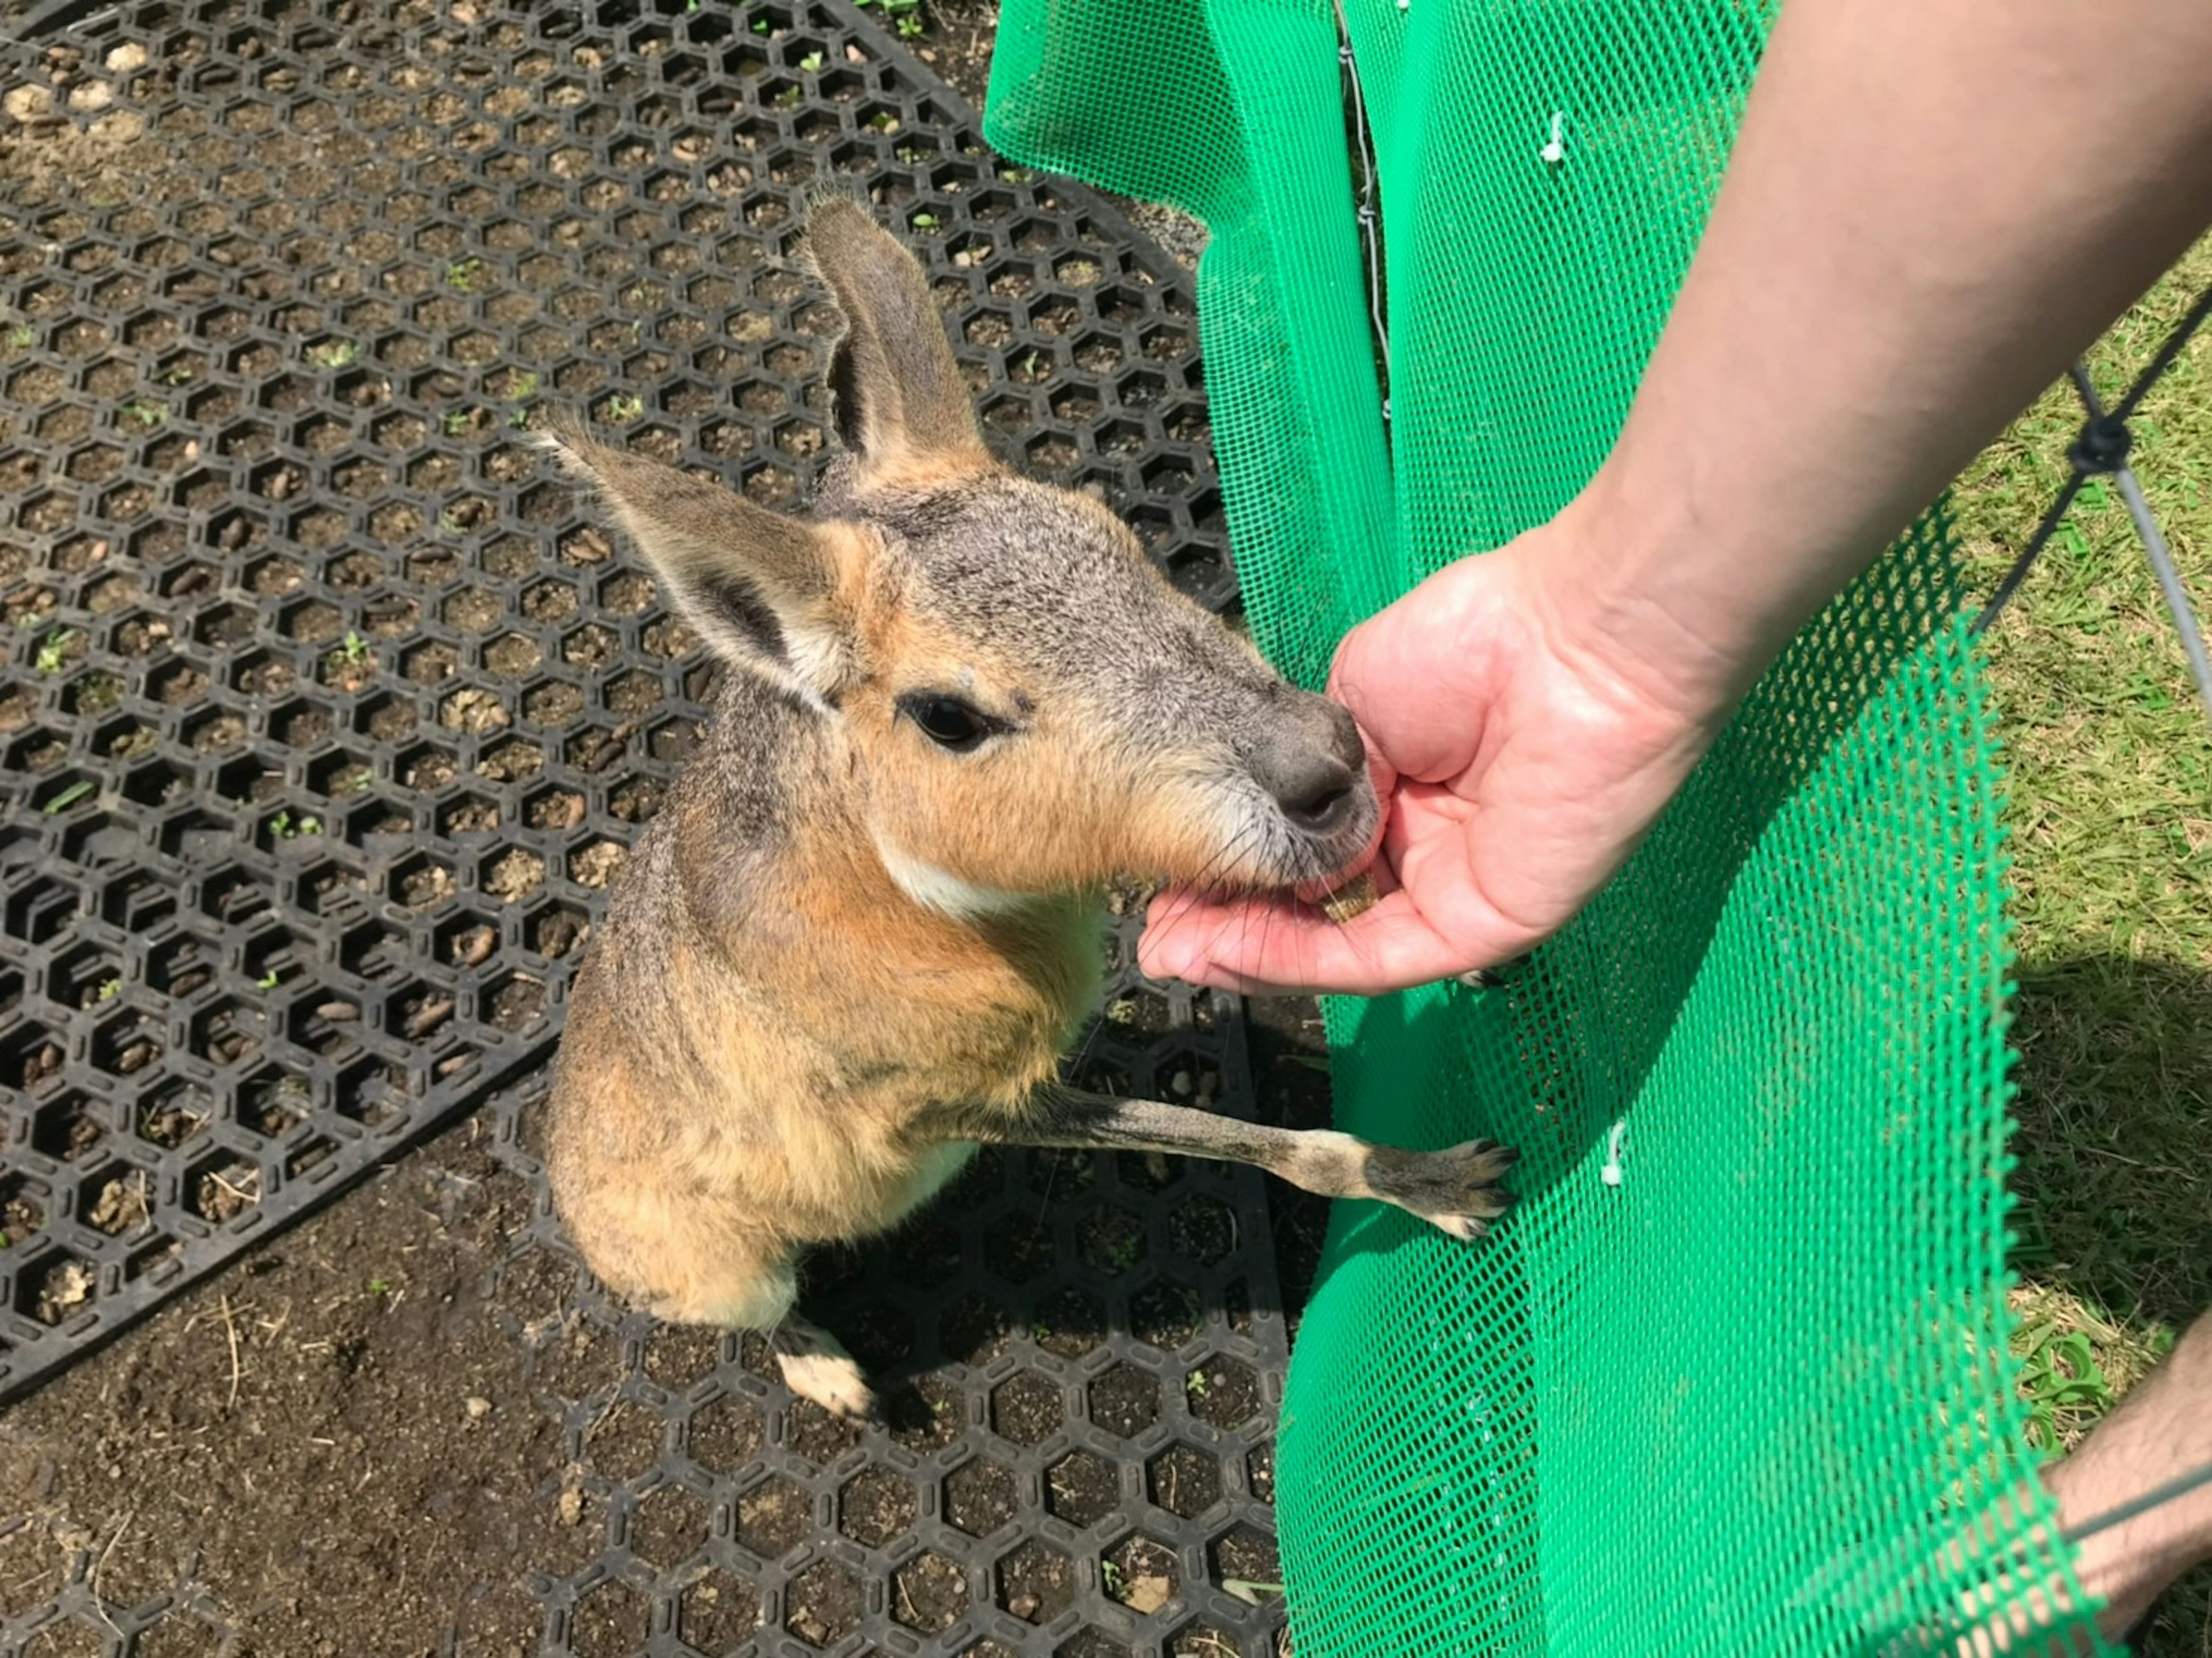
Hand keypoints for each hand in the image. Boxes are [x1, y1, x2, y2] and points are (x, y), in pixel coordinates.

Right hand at [1138, 516, 1723, 995]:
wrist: (1567, 641)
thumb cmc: (1472, 642)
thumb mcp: (1349, 713)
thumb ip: (1309, 784)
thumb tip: (1269, 841)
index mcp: (1398, 796)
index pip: (1305, 862)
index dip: (1232, 880)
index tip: (1162, 885)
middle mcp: (1424, 855)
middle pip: (1315, 918)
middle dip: (1227, 931)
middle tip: (1153, 937)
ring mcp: (1455, 895)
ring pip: (1339, 951)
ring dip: (1250, 957)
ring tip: (1175, 952)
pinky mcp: (1486, 927)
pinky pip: (1382, 960)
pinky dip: (1303, 963)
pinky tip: (1234, 950)